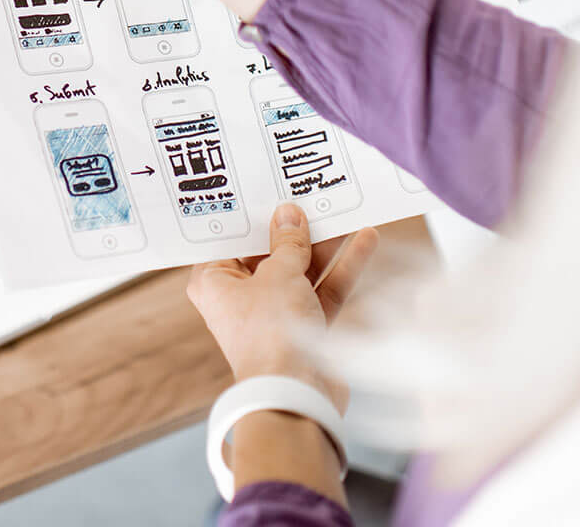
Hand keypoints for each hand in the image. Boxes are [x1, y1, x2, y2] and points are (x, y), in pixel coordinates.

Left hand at [188, 203, 378, 411]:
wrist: (296, 393)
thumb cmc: (271, 332)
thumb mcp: (279, 274)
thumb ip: (288, 243)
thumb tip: (288, 213)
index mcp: (214, 281)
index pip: (230, 238)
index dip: (250, 214)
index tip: (266, 185)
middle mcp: (240, 297)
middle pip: (269, 252)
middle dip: (294, 227)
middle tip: (312, 192)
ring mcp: (274, 313)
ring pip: (301, 269)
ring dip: (324, 244)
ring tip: (346, 210)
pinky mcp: (304, 327)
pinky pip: (322, 290)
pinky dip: (340, 269)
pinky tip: (365, 241)